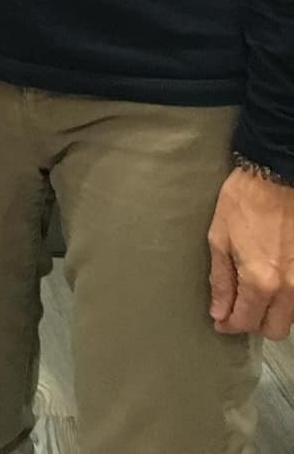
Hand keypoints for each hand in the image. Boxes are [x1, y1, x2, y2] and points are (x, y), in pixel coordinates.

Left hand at [209, 166, 293, 338]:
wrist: (278, 176)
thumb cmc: (244, 202)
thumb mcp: (220, 238)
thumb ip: (221, 280)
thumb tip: (219, 311)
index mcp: (260, 281)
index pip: (246, 322)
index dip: (229, 324)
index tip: (220, 320)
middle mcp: (288, 288)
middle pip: (275, 330)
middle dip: (254, 324)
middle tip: (239, 308)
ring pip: (292, 317)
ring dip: (274, 313)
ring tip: (256, 293)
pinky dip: (288, 299)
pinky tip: (274, 283)